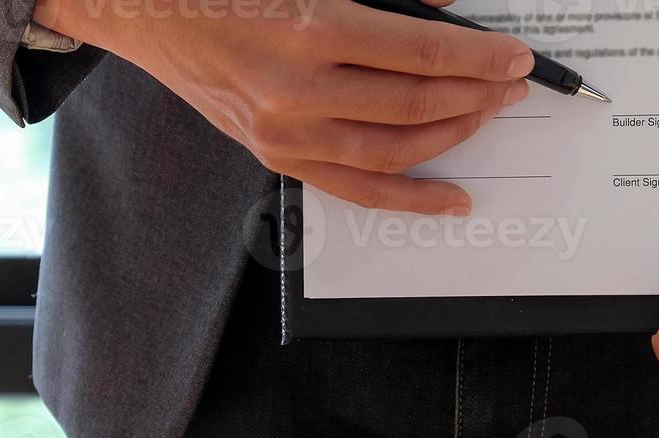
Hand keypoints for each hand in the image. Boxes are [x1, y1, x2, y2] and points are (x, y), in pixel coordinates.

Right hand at [34, 0, 532, 214]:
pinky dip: (409, 197)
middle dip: (477, 94)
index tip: (516, 58)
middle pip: (415, 103)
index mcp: (310, 26)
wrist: (143, 9)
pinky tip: (450, 197)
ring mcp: (285, 133)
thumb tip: (448, 7)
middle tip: (514, 85)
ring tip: (487, 117)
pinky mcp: (277, 157)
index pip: (421, 50)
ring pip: (394, 151)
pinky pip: (355, 188)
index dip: (478, 56)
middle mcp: (297, 89)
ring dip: (452, 137)